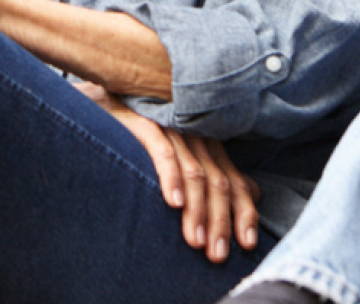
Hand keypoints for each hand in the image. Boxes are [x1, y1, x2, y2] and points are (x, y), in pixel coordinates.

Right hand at [74, 82, 259, 261]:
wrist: (105, 103)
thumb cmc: (146, 136)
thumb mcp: (186, 155)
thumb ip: (218, 173)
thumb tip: (255, 193)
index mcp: (209, 146)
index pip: (235, 181)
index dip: (244, 212)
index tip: (247, 244)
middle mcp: (196, 137)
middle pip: (218, 182)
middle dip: (220, 221)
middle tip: (217, 255)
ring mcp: (173, 129)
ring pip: (195, 173)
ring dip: (197, 210)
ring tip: (196, 241)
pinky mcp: (146, 123)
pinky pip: (163, 152)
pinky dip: (171, 178)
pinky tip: (173, 204)